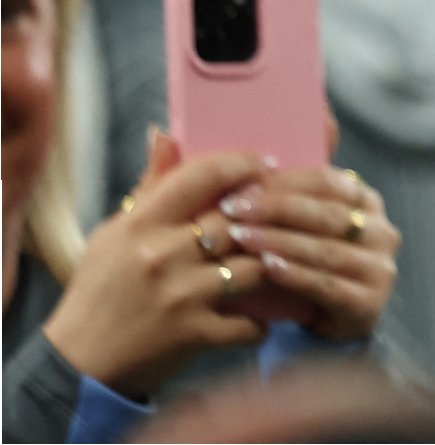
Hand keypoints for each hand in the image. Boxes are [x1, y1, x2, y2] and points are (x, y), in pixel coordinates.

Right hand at [43, 133, 269, 396]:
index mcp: (140, 224)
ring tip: (284, 263)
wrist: (76, 364)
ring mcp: (180, 295)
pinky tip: (263, 317)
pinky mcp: (193, 334)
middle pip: (238, 219)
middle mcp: (161, 255)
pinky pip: (249, 322)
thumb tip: (164, 134)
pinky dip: (261, 323)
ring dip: (274, 266)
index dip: (242, 164)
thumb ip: (150, 188)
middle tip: (293, 211)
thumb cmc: (98, 291)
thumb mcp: (113, 235)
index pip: (203, 176)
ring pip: (255, 266)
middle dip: (270, 215)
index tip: (266, 163)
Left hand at [223, 166, 398, 341]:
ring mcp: (380, 268)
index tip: (241, 187)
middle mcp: (382, 232)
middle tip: (233, 210)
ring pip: (325, 249)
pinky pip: (327, 285)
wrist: (326, 322)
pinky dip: (295, 275)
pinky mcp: (369, 304)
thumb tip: (265, 152)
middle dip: (276, 210)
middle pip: (326, 214)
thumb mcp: (306, 226)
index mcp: (368, 203)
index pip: (328, 182)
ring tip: (241, 238)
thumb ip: (293, 192)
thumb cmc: (308, 264)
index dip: (284, 182)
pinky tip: (267, 268)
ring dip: (279, 242)